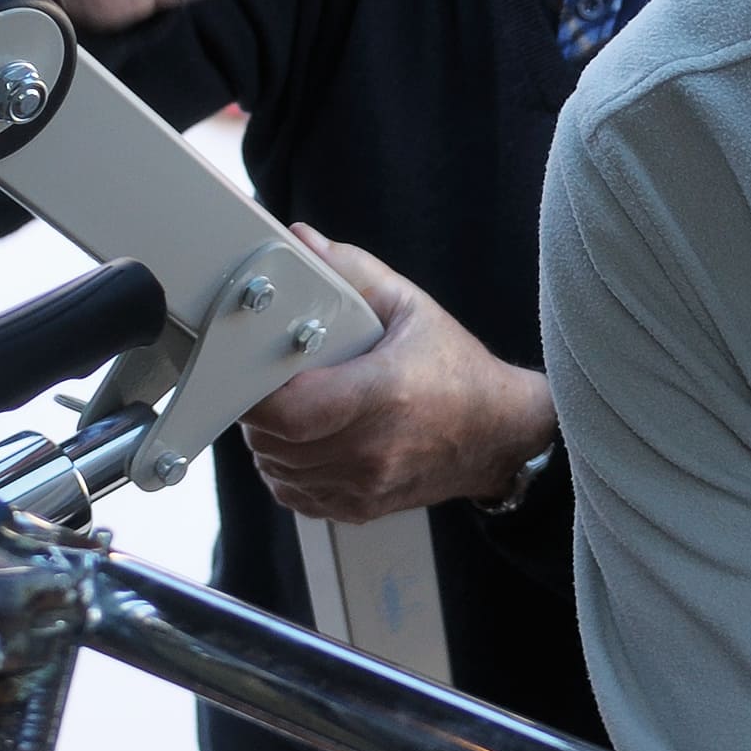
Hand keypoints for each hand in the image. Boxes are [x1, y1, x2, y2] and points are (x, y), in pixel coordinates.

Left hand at [237, 230, 556, 521]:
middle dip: (258, 413)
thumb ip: (353, 271)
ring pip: (278, 471)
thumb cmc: (458, 372)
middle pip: (274, 443)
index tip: (250, 372)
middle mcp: (372, 449)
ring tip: (290, 412)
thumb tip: (302, 242)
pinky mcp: (362, 507)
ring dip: (270, 443)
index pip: (288, 411)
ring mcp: (366, 485)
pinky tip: (305, 445)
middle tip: (270, 386)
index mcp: (384, 394)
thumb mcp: (411, 308)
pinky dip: (288, 472)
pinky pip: (297, 496)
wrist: (500, 433)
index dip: (255, 394)